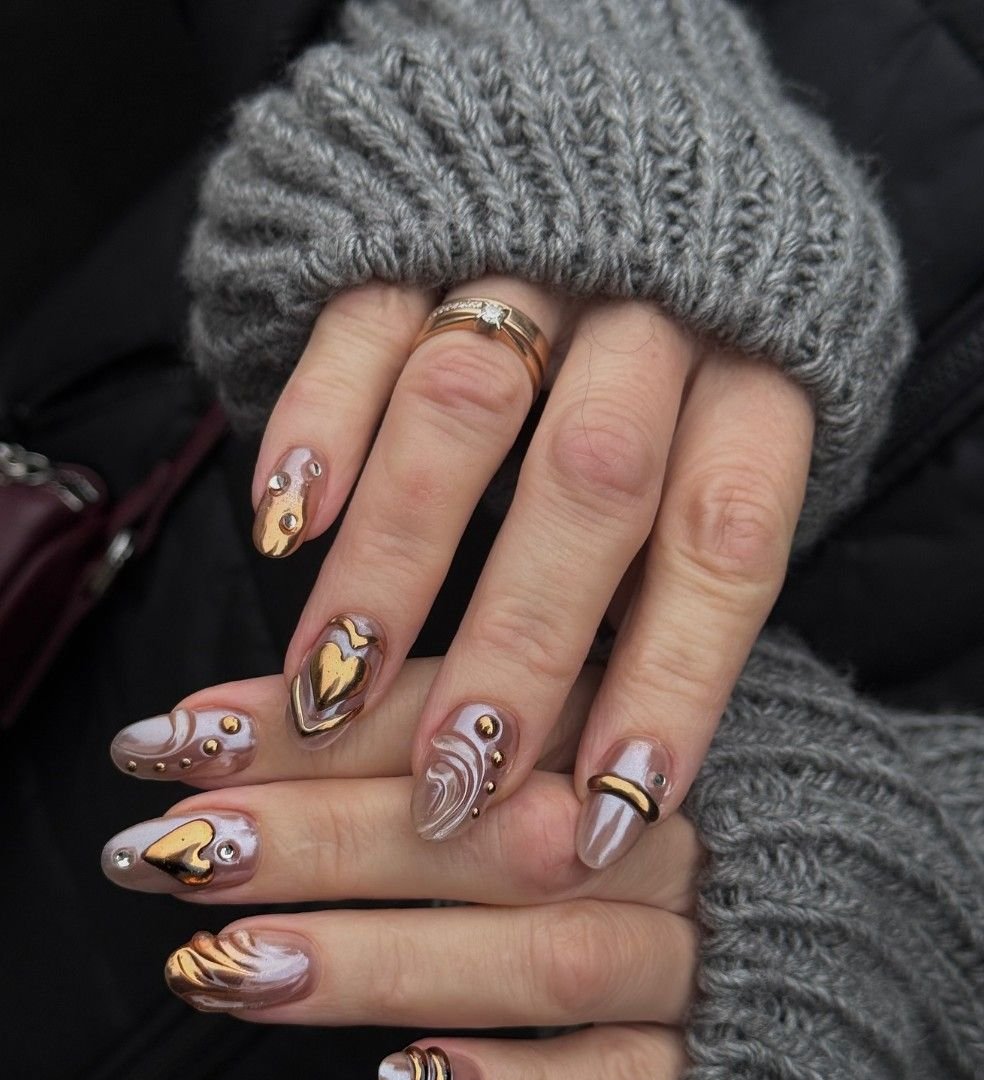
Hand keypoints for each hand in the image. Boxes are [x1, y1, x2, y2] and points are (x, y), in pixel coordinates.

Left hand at [103, 660, 703, 1079]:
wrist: (820, 894)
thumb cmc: (634, 796)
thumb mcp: (549, 718)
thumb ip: (436, 712)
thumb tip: (282, 698)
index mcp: (613, 721)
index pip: (451, 710)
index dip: (311, 726)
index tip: (175, 738)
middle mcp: (650, 830)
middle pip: (490, 833)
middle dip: (320, 839)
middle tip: (169, 852)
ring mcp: (684, 949)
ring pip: (542, 961)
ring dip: (381, 965)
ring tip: (230, 969)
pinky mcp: (708, 1054)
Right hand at [249, 275, 812, 865]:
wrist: (620, 141)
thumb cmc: (683, 350)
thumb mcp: (723, 443)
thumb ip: (680, 567)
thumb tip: (615, 758)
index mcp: (756, 372)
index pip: (726, 538)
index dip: (672, 676)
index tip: (610, 806)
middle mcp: (653, 307)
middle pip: (593, 484)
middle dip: (520, 644)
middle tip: (451, 778)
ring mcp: (534, 252)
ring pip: (464, 406)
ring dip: (393, 560)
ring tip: (331, 689)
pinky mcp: (421, 223)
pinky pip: (363, 317)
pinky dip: (319, 425)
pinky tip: (285, 523)